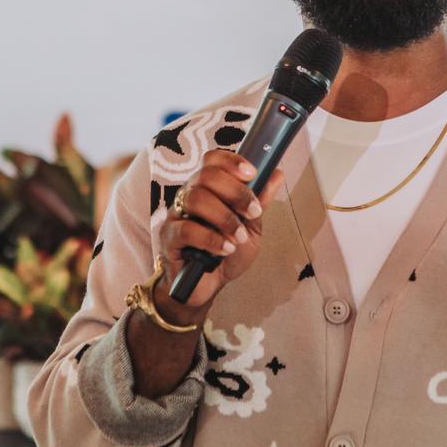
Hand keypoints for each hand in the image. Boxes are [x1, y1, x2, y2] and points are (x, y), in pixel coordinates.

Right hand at [156, 149, 285, 321]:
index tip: (252, 173)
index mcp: (208, 187)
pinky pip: (186, 229)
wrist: (209, 286)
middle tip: (252, 213)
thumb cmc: (227, 252)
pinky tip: (225, 249)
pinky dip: (211, 239)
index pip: (213, 160)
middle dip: (236, 192)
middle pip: (206, 176)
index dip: (231, 161)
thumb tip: (276, 172)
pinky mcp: (169, 238)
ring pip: (196, 199)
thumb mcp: (250, 226)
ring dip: (225, 218)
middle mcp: (190, 195)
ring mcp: (177, 215)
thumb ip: (259, 200)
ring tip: (238, 237)